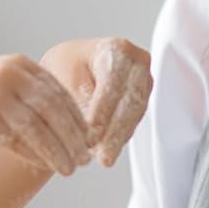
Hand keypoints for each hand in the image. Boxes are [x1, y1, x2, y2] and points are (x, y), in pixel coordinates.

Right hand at [0, 55, 94, 175]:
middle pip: (54, 110)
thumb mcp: (2, 85)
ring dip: (57, 152)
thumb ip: (32, 97)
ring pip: (38, 129)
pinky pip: (17, 141)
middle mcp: (9, 75)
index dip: (77, 118)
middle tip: (85, 158)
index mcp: (19, 65)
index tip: (89, 138)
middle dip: (73, 137)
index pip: (59, 92)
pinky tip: (45, 166)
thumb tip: (71, 125)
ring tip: (70, 169)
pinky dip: (35, 155)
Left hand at [41, 37, 152, 166]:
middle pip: (131, 101)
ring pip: (135, 114)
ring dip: (119, 138)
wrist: (70, 68)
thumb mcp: (64, 79)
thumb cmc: (65, 68)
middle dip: (115, 132)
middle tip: (103, 157)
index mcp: (117, 49)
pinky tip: (109, 150)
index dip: (102, 113)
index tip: (91, 137)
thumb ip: (80, 100)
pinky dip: (121, 136)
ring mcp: (143, 81)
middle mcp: (137, 62)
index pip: (113, 84)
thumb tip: (91, 128)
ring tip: (104, 158)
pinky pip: (134, 120)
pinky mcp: (142, 99)